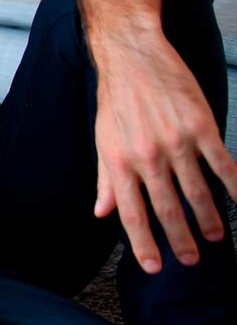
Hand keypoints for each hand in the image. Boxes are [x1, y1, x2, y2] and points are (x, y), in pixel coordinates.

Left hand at [92, 34, 236, 272]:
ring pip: (197, 192)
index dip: (144, 244)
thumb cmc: (116, 101)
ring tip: (214, 236)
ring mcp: (175, 142)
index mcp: (118, 162)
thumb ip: (105, 180)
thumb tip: (102, 213)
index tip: (156, 267)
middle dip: (180, 239)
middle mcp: (146, 157)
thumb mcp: (102, 141)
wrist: (133, 56)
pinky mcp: (200, 126)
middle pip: (167, 209)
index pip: (132, 215)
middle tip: (192, 260)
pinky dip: (233, 187)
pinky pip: (222, 165)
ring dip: (207, 219)